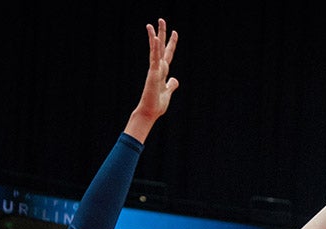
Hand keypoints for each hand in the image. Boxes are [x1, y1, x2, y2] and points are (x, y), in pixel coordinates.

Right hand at [125, 19, 179, 140]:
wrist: (150, 112)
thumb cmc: (157, 105)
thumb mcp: (168, 93)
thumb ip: (171, 84)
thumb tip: (175, 80)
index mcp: (162, 72)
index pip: (168, 54)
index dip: (171, 43)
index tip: (174, 32)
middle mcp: (158, 68)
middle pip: (161, 47)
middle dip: (162, 33)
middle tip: (161, 19)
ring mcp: (155, 70)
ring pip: (155, 50)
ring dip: (154, 36)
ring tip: (153, 24)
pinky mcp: (153, 74)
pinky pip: (154, 59)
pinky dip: (155, 49)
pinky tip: (155, 38)